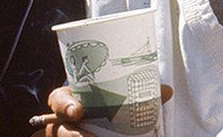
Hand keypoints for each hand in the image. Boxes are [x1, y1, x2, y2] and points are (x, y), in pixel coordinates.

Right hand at [43, 84, 172, 136]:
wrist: (105, 122)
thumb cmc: (108, 105)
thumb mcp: (118, 96)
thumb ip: (140, 94)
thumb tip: (166, 90)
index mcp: (72, 99)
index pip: (57, 99)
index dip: (63, 105)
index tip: (77, 111)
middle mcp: (65, 120)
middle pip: (56, 127)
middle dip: (69, 134)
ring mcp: (68, 134)